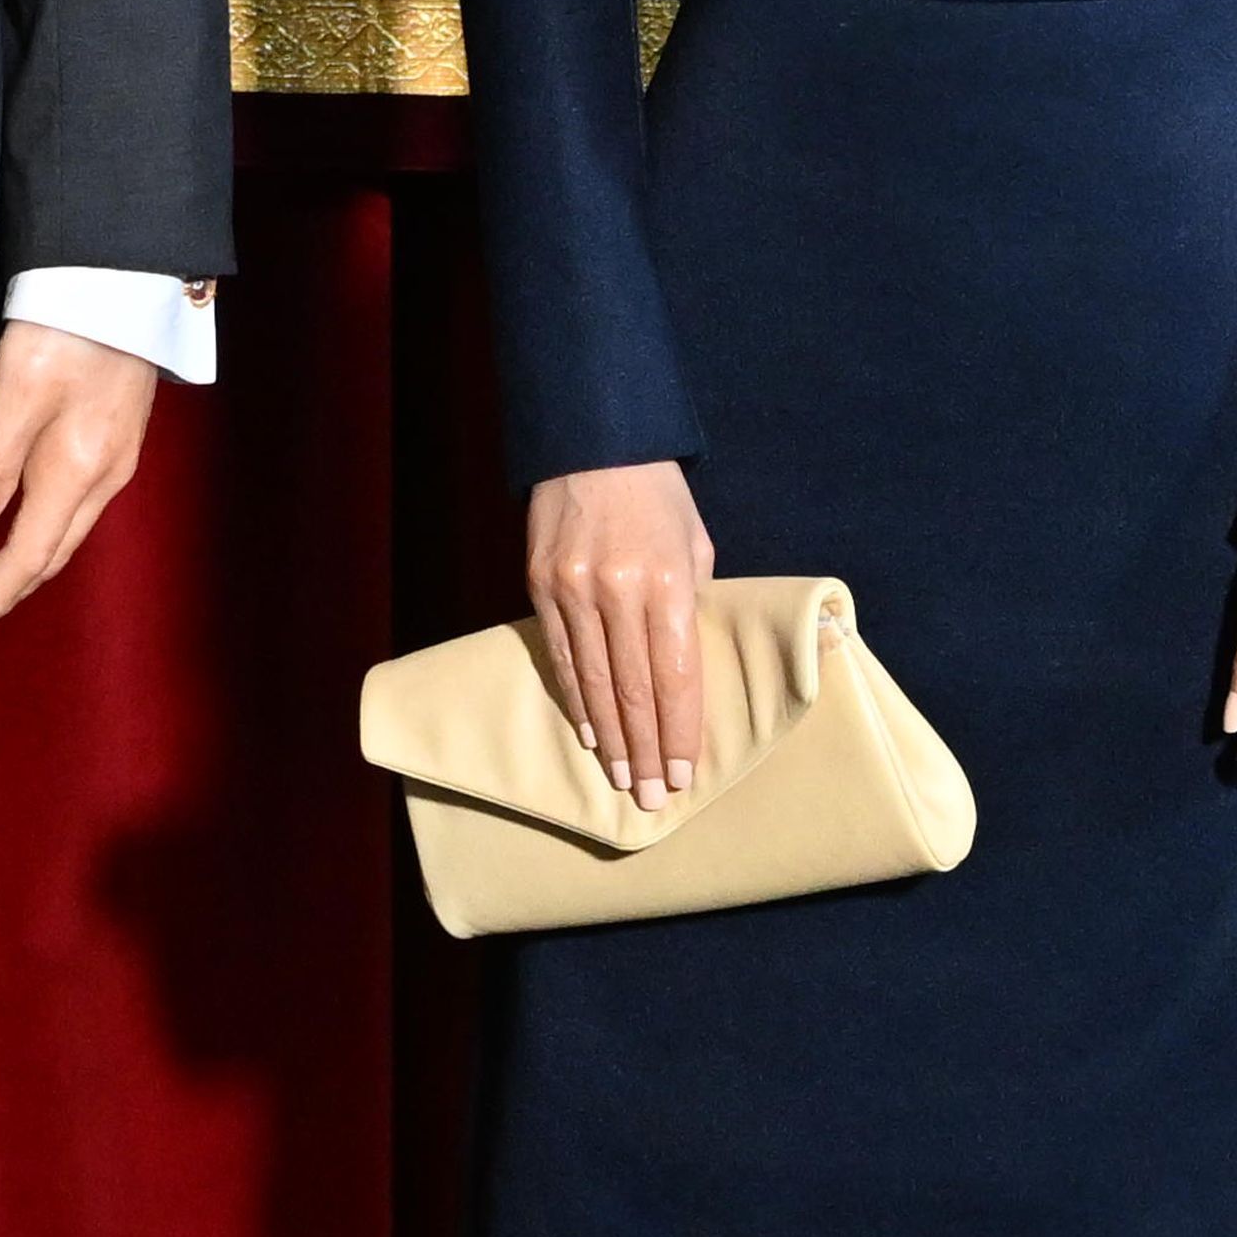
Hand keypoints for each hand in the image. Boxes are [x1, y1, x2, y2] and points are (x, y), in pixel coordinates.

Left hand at [0, 324, 166, 641]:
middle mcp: (105, 474)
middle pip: (55, 551)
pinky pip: (80, 498)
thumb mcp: (16, 388)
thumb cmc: (68, 325)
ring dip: (33, 556)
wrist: (125, 277)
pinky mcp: (118, 433)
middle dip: (15, 587)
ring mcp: (117, 455)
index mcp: (76, 471)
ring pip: (70, 526)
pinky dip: (50, 522)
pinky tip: (29, 513)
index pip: (29, 557)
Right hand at [523, 462, 721, 804]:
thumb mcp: (695, 545)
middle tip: (652, 796)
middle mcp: (619, 592)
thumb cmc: (658, 496)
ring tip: (622, 778)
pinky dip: (578, 699)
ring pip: (595, 682)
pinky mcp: (540, 585)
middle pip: (635, 691)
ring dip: (611, 737)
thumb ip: (692, 604)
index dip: (678, 732)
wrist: (593, 440)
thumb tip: (684, 663)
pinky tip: (590, 733)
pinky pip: (562, 655)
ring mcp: (574, 590)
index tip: (682, 774)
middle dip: (646, 750)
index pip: (676, 677)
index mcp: (669, 583)